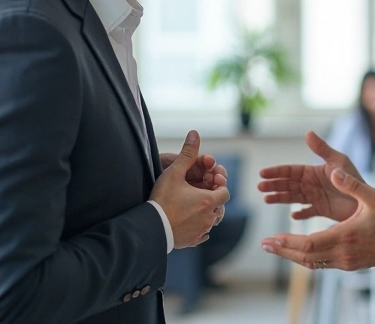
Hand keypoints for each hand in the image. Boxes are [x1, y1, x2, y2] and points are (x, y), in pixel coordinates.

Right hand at [150, 130, 229, 248]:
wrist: (150, 227)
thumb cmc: (162, 199)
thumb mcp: (174, 172)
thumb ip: (187, 153)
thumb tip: (195, 133)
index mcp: (209, 200)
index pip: (224, 192)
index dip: (218, 185)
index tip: (208, 182)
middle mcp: (209, 217)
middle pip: (219, 206)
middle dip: (212, 198)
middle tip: (199, 192)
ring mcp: (202, 231)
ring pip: (212, 220)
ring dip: (207, 212)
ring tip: (194, 205)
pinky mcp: (193, 241)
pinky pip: (203, 234)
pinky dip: (199, 227)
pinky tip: (191, 221)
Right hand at [257, 131, 364, 222]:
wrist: (368, 200)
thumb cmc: (354, 178)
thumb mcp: (337, 161)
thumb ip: (322, 149)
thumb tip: (307, 132)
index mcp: (314, 172)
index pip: (291, 171)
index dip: (277, 172)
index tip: (262, 174)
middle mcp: (313, 184)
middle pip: (288, 184)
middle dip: (274, 185)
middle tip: (260, 188)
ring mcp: (316, 198)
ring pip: (293, 198)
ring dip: (280, 198)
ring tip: (266, 200)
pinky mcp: (323, 210)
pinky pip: (307, 212)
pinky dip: (300, 214)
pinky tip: (293, 217)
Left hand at [261, 168, 374, 270]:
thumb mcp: (373, 197)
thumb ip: (351, 185)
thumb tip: (335, 172)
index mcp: (345, 236)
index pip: (309, 245)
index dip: (288, 242)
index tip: (272, 238)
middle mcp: (342, 252)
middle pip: (305, 256)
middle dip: (283, 249)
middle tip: (265, 244)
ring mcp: (345, 261)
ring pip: (312, 262)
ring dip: (292, 254)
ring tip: (276, 246)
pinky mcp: (348, 264)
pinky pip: (321, 263)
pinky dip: (306, 256)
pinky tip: (297, 250)